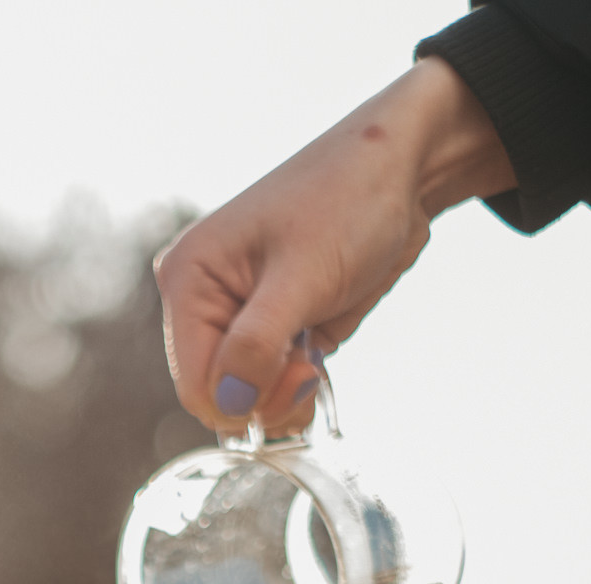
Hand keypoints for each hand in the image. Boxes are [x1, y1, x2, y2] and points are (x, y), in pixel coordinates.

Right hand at [155, 58, 515, 434]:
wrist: (401, 169)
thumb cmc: (349, 198)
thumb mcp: (302, 276)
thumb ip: (257, 346)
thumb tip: (230, 408)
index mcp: (190, 280)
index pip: (196, 386)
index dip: (244, 402)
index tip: (299, 374)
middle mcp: (203, 301)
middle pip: (218, 398)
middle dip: (268, 398)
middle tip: (311, 368)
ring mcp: (235, 317)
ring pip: (245, 399)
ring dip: (285, 398)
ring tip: (316, 361)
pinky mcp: (269, 328)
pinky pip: (269, 386)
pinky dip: (295, 390)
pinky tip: (316, 362)